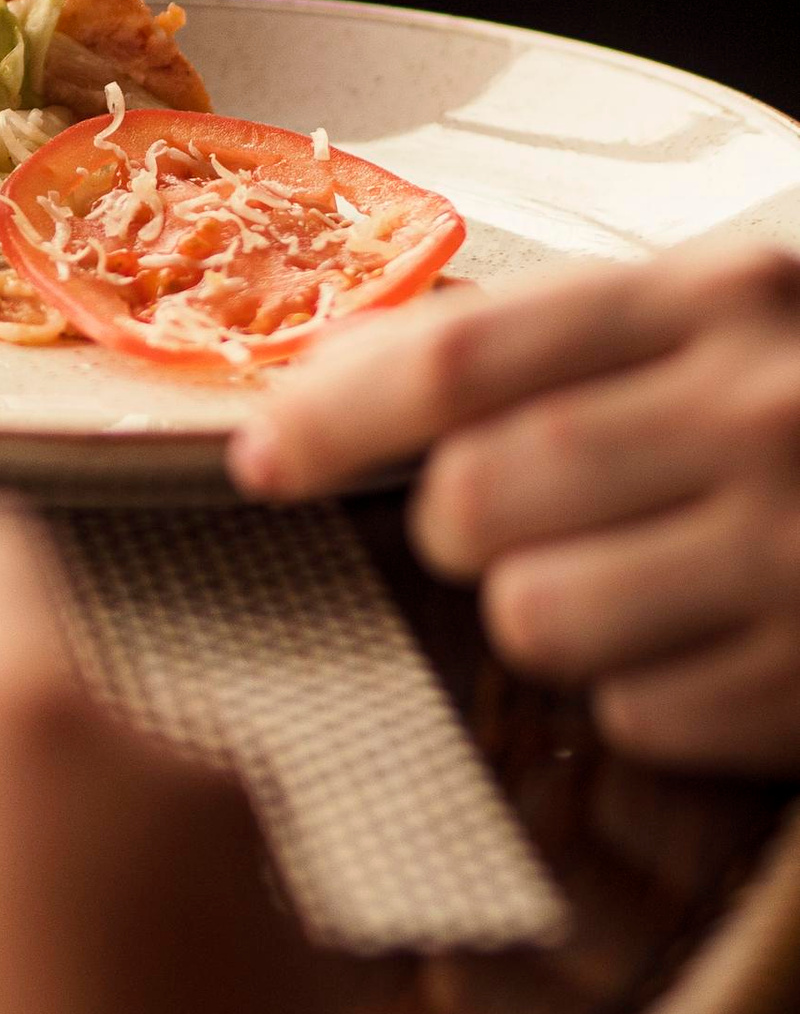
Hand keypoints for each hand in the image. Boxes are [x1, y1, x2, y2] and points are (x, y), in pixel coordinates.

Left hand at [232, 244, 799, 770]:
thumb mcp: (742, 306)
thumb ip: (577, 336)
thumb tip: (350, 373)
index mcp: (727, 298)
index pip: (463, 358)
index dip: (330, 413)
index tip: (263, 455)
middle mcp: (767, 416)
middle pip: (478, 500)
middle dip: (456, 527)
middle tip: (499, 522)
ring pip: (541, 620)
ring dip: (546, 614)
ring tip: (621, 579)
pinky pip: (645, 715)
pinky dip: (647, 692)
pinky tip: (710, 640)